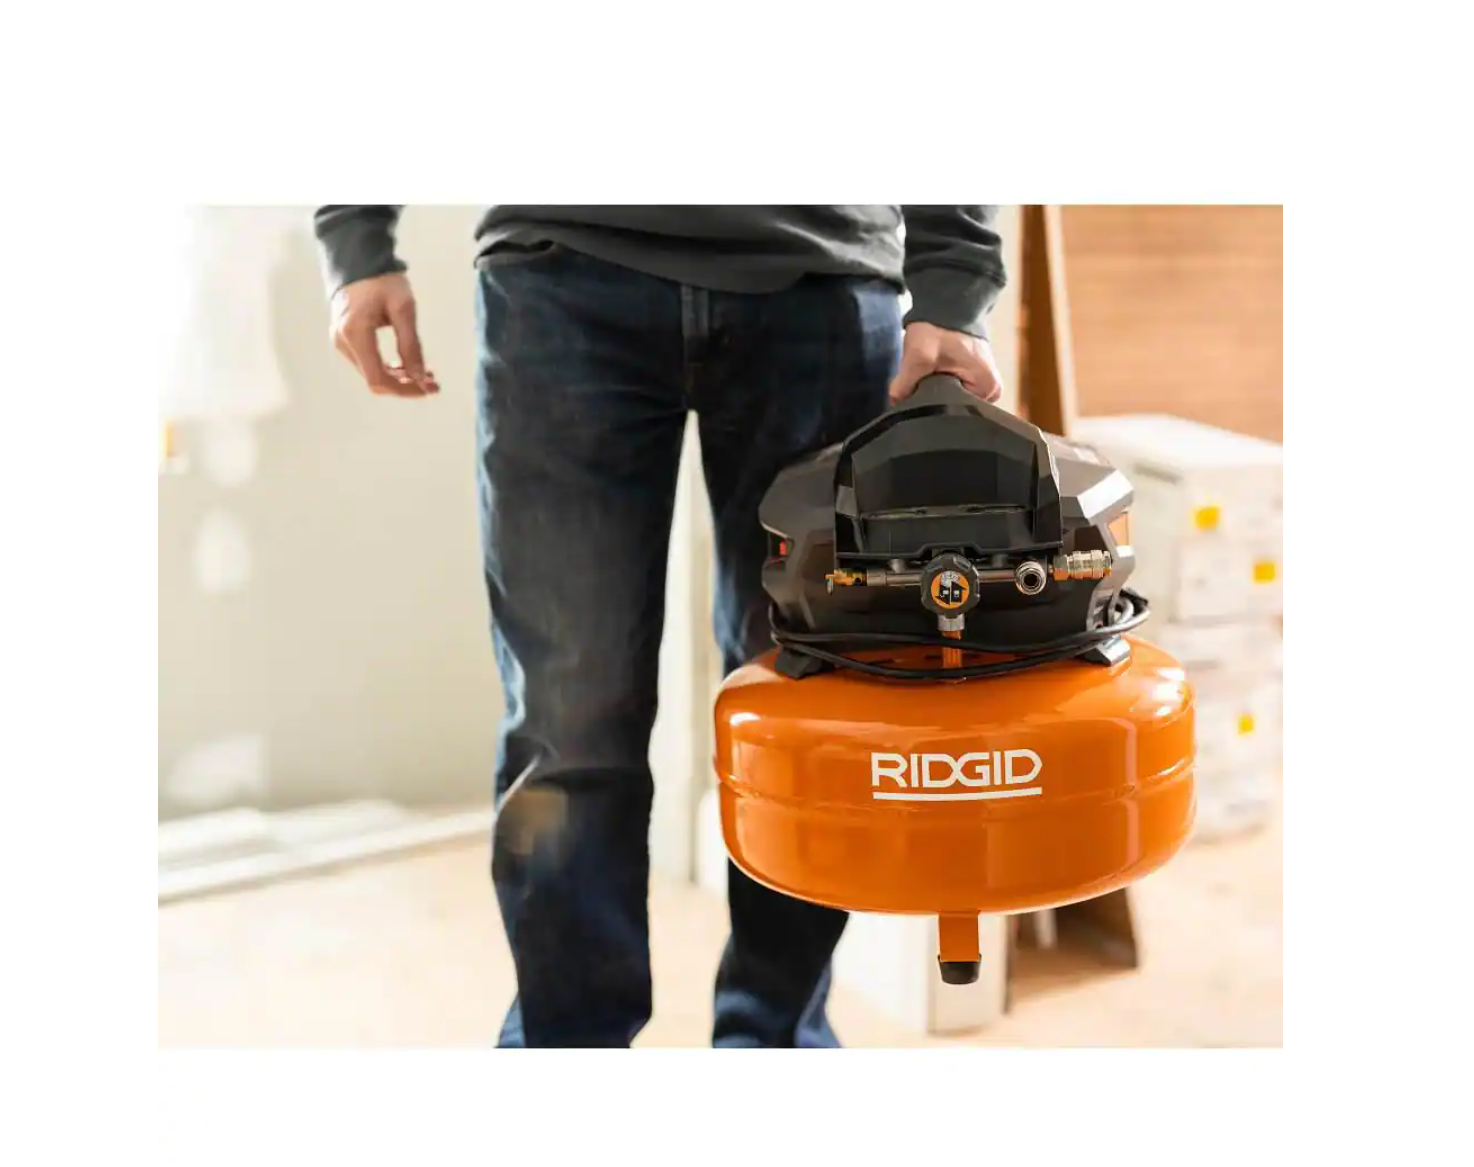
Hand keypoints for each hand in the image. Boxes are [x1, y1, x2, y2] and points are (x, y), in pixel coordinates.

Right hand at [329, 273, 438, 397]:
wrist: (358, 260)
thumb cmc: (381, 279)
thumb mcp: (403, 309)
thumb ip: (411, 344)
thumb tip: (420, 377)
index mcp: (355, 334)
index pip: (378, 379)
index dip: (405, 390)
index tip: (429, 388)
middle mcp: (343, 342)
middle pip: (375, 380)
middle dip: (406, 385)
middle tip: (434, 383)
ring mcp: (341, 342)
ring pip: (372, 373)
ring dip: (399, 378)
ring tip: (426, 374)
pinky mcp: (345, 339)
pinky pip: (368, 362)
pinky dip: (388, 368)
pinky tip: (407, 364)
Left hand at [888, 322, 1003, 405]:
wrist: (947, 305)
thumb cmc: (940, 328)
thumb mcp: (919, 356)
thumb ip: (905, 384)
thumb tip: (896, 404)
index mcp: (989, 390)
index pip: (957, 413)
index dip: (934, 409)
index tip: (920, 398)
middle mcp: (992, 392)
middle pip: (954, 408)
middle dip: (934, 400)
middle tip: (921, 384)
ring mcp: (984, 385)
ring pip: (951, 400)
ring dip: (935, 392)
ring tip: (926, 377)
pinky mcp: (974, 379)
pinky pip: (953, 391)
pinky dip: (939, 386)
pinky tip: (931, 376)